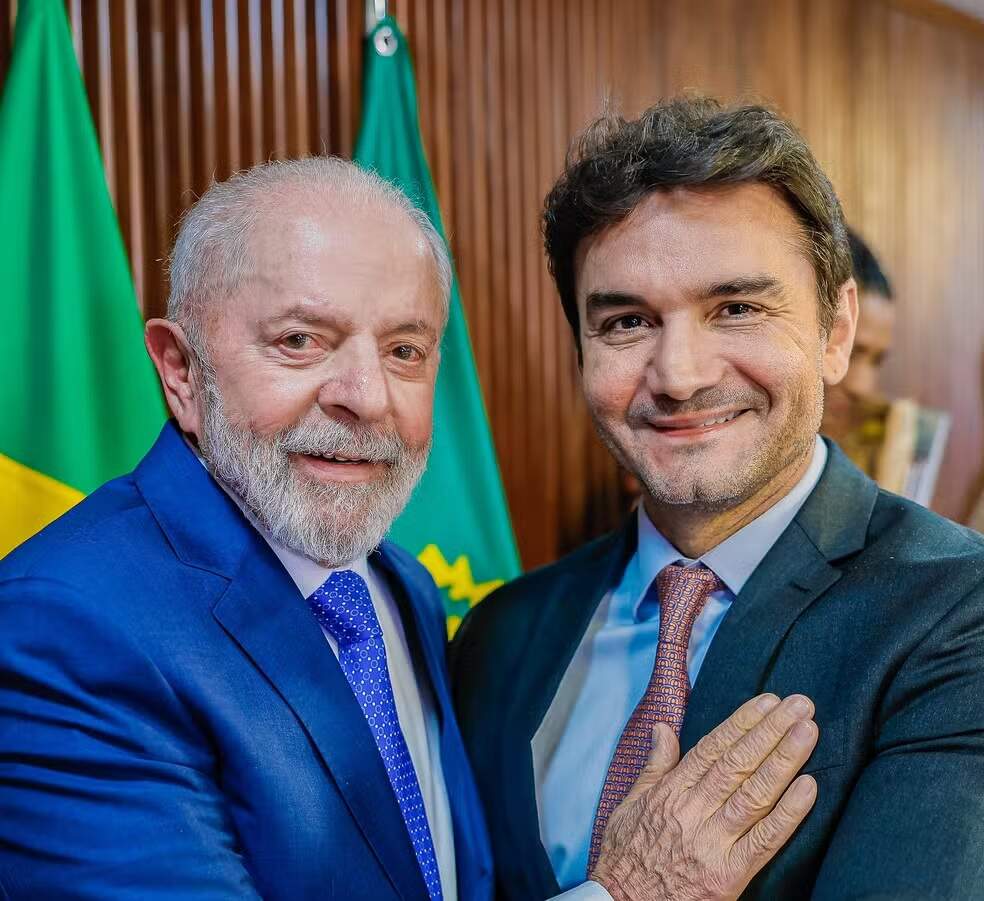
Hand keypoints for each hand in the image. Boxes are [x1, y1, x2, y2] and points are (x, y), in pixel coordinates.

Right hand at [591, 693, 817, 900]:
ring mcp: (712, 843)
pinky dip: (788, 813)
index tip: (767, 701)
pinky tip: (808, 788)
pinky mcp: (728, 876)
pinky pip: (763, 840)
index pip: (713, 748)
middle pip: (738, 763)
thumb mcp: (630, 802)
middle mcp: (692, 811)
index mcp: (671, 791)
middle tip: (799, 705)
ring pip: (754, 794)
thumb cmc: (625, 855)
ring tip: (808, 732)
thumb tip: (663, 728)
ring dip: (784, 759)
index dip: (742, 722)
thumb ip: (654, 765)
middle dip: (771, 730)